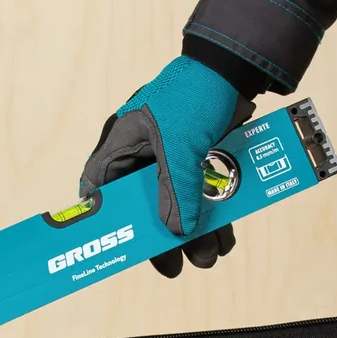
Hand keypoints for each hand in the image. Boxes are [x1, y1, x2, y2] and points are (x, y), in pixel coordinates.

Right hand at [80, 56, 252, 277]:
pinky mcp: (198, 163)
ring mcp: (171, 160)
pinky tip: (225, 238)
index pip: (99, 188)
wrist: (237, 69)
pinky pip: (201, 199)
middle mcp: (143, 155)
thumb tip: (176, 233)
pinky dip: (213, 219)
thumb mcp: (180, 145)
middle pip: (143, 209)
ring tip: (210, 257)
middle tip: (172, 268)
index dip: (100, 219)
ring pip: (176, 208)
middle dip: (161, 239)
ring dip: (194, 235)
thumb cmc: (196, 92)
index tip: (111, 247)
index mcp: (123, 144)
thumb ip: (176, 190)